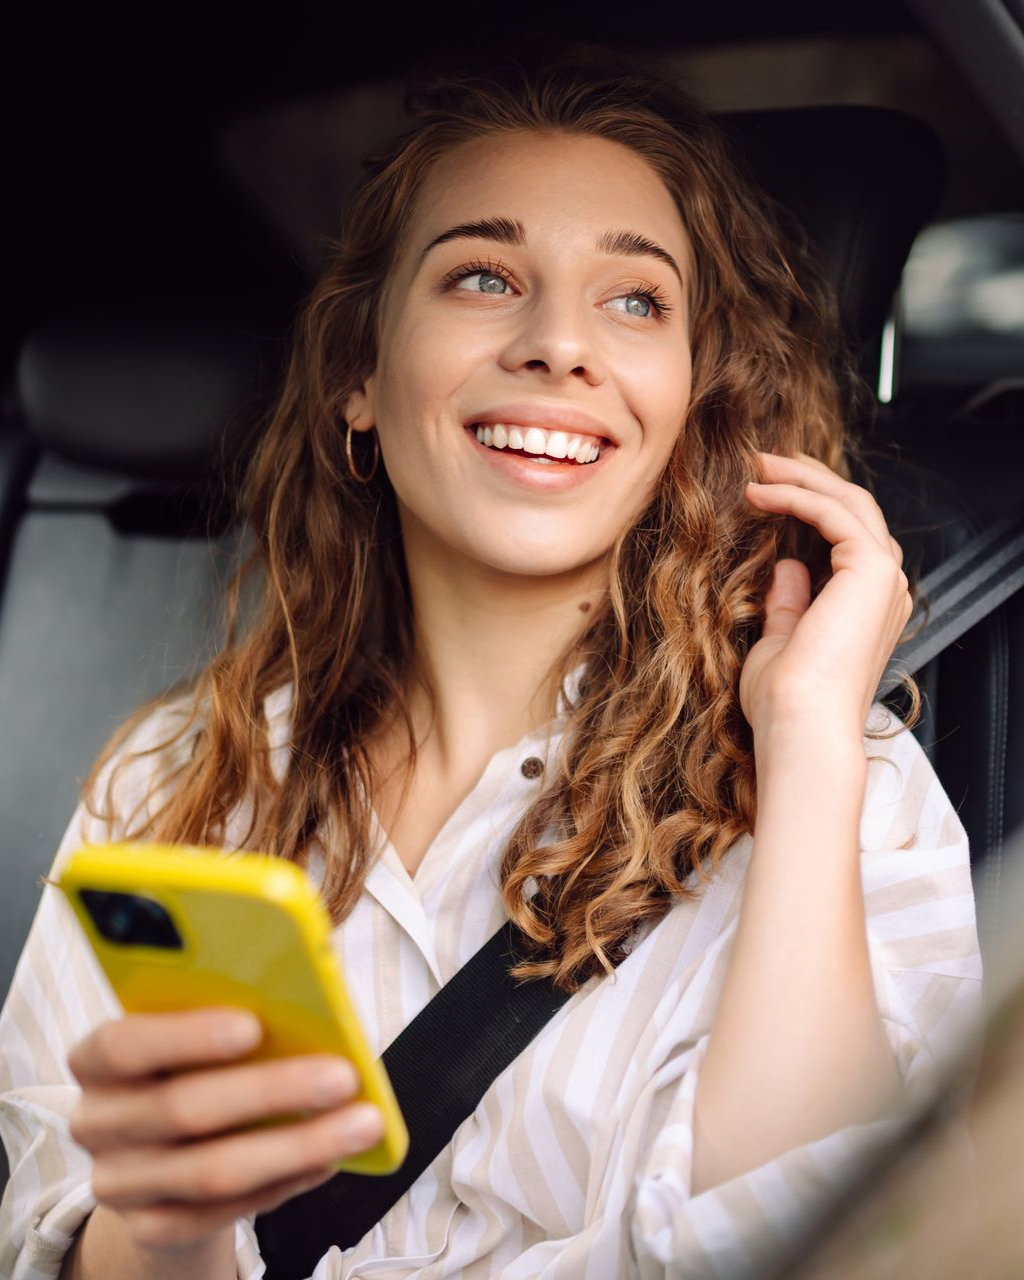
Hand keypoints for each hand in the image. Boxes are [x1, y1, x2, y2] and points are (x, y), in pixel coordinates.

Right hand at [67, 1008, 383, 1253]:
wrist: (163, 1146)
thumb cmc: (194, 1063)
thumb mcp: (195, 1021)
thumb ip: (235, 996)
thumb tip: (315, 969)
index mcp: (98, 1057)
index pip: (124, 1044)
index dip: (186, 1036)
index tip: (253, 1025)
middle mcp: (98, 1121)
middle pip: (183, 1109)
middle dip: (272, 1091)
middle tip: (342, 1076)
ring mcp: (121, 1182)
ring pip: (213, 1170)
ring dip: (297, 1145)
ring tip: (361, 1123)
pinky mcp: (154, 1226)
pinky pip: (226, 1212)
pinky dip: (285, 1183)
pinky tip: (329, 1159)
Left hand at [738, 451, 911, 738]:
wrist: (799, 725)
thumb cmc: (786, 702)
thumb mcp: (780, 642)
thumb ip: (789, 604)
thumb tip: (788, 568)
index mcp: (868, 607)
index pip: (847, 536)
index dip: (810, 503)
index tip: (767, 487)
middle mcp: (884, 589)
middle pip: (854, 509)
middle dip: (809, 478)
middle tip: (765, 460)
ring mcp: (882, 578)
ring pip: (849, 501)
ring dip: (802, 477)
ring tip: (758, 465)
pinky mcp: (869, 569)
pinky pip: (834, 513)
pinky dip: (797, 496)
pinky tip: (761, 492)